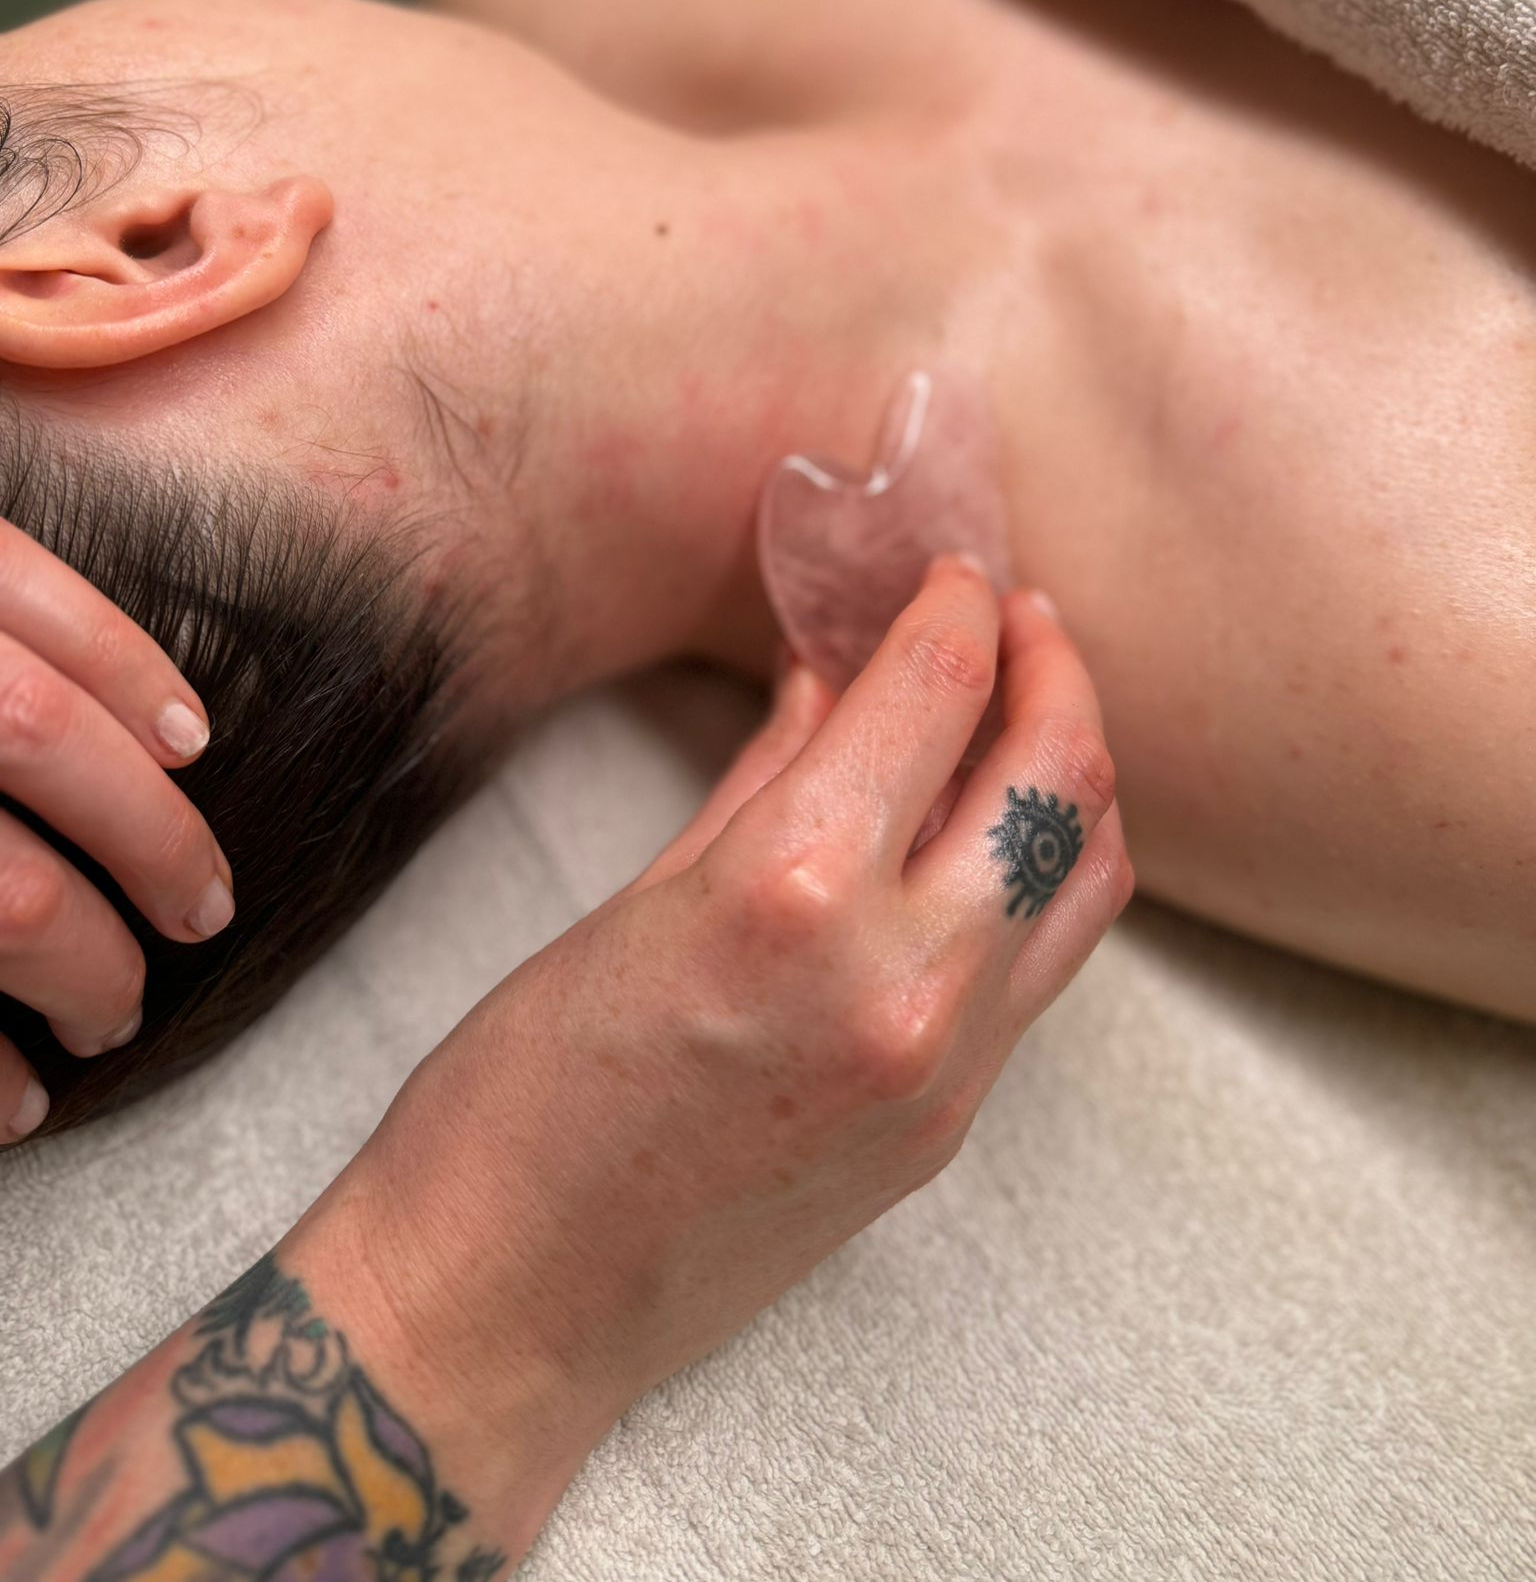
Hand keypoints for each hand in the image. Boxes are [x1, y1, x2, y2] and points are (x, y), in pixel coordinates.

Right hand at [0, 520, 230, 1142]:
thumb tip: (127, 698)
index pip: (25, 607)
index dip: (123, 668)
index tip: (193, 743)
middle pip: (34, 737)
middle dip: (146, 836)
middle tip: (204, 913)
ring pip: (10, 898)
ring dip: (86, 973)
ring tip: (111, 1019)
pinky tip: (16, 1104)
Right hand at [331, 554, 1131, 1473]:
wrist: (510, 1302)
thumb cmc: (520, 1096)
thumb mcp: (637, 897)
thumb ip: (767, 774)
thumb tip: (830, 677)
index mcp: (797, 889)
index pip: (934, 692)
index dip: (951, 605)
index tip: (947, 572)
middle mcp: (905, 976)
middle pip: (1057, 773)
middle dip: (1051, 665)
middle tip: (1015, 617)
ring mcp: (947, 1065)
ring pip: (1090, 874)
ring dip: (1075, 771)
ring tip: (1025, 715)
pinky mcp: (952, 1126)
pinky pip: (1046, 965)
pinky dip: (1043, 873)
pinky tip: (986, 836)